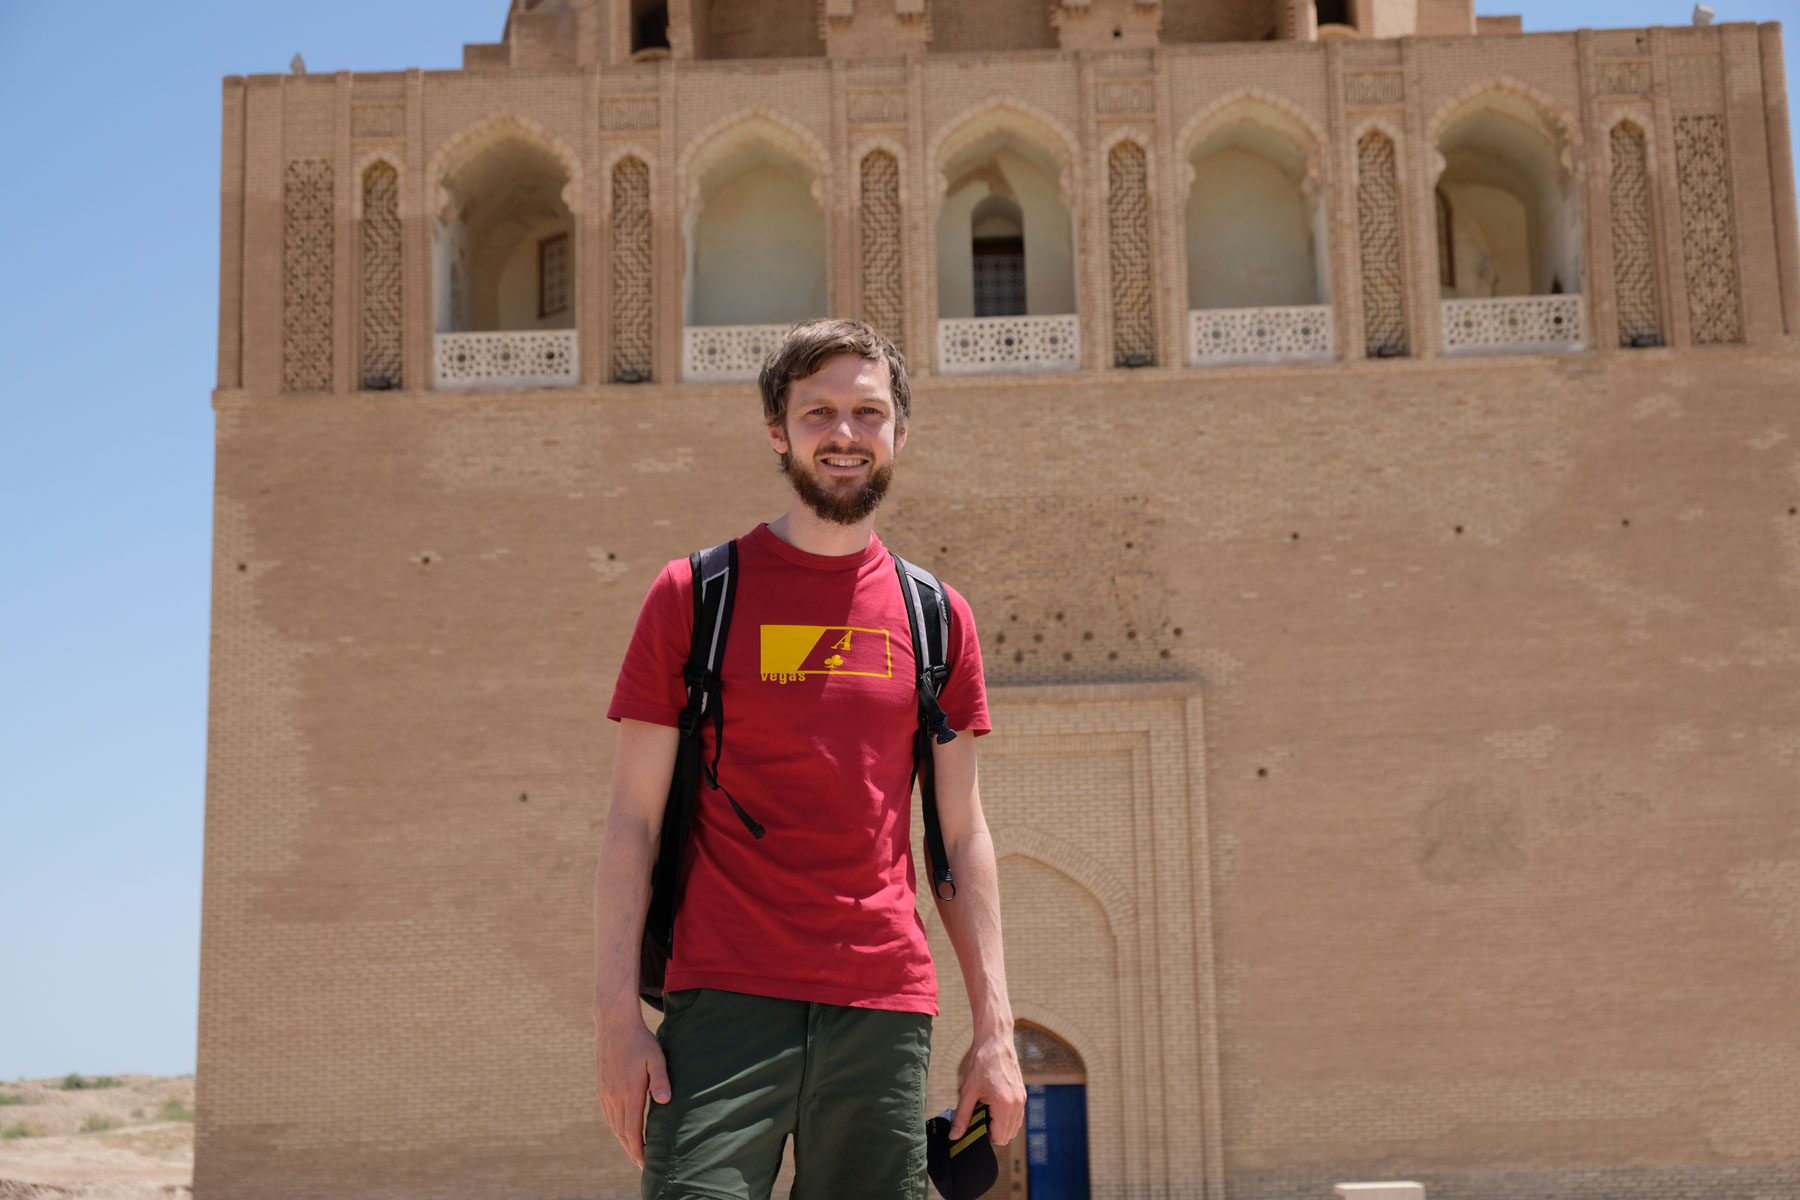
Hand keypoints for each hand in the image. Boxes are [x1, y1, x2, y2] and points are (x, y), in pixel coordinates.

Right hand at [595, 1018, 671, 1167]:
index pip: (632, 1130)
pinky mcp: (601, 1087)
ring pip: (613, 1124)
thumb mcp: (655, 1057)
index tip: (645, 1163)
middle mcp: (614, 1096)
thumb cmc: (640, 1040)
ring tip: (633, 1150)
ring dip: (623, 1139)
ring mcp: (605, 1092)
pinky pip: (607, 1113)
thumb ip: (660, 1079)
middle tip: (642, 1164)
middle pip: (621, 1132)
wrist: (614, 1024)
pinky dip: (615, 1126)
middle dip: (631, 1149)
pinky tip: (621, 1128)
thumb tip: (666, 1101)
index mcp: (628, 1092)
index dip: (638, 1149)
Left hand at [950, 1030, 1025, 1144]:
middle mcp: (1017, 1104)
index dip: (985, 1135)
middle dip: (993, 1131)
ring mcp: (1022, 1099)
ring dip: (1000, 1124)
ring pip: (1014, 1126)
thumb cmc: (981, 1062)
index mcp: (1005, 1104)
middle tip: (979, 1116)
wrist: (995, 1040)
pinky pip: (1017, 1115)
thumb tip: (955, 1136)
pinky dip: (1006, 1116)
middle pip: (1008, 1135)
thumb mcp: (968, 1091)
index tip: (975, 1124)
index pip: (1000, 1138)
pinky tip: (993, 1103)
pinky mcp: (1022, 1094)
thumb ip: (962, 1116)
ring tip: (986, 1108)